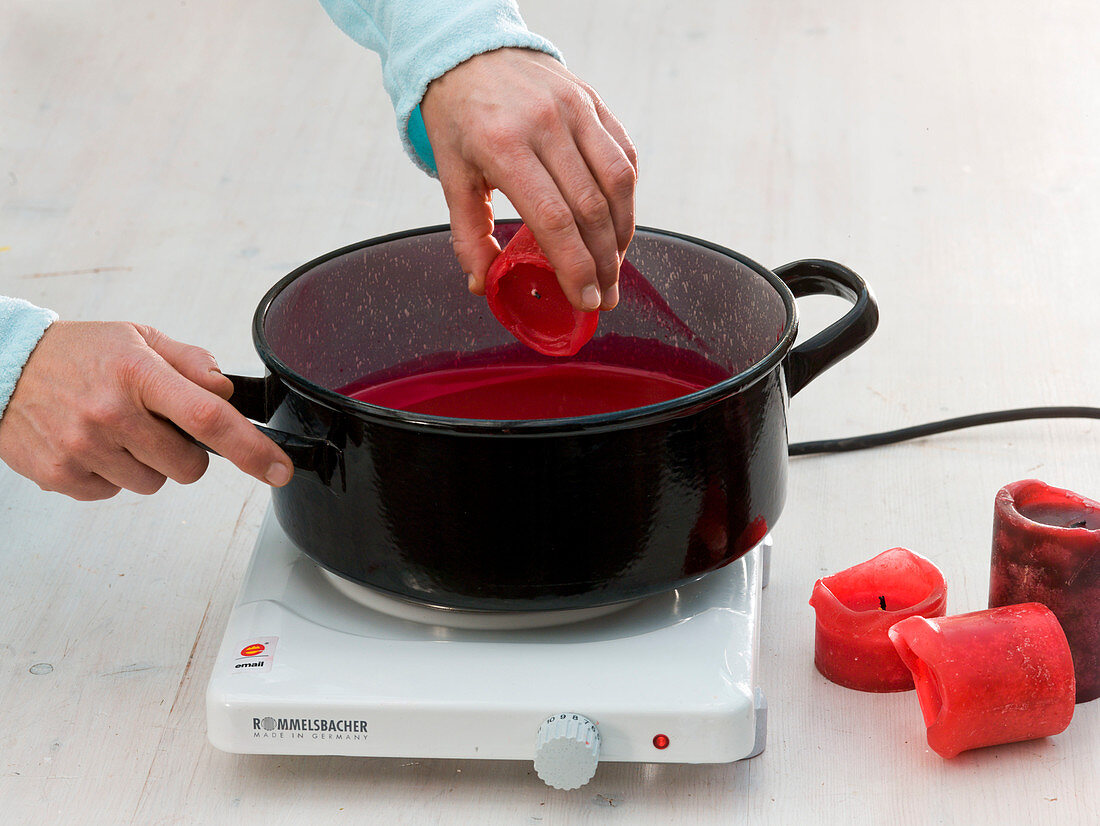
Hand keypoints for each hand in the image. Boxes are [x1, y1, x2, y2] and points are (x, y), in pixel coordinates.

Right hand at [0, 321, 292, 500]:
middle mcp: (110, 412)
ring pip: (154, 483)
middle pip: (190, 465)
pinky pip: (114, 493)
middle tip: (156, 425)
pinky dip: (111, 475)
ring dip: (147, 463)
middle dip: (186, 451)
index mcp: (138, 373)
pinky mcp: (60, 474)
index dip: (252, 449)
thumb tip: (226, 389)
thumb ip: (190, 362)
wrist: (3, 367)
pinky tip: (92, 444)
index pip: (210, 418)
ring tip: (116, 430)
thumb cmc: (77, 353)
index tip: (278, 468)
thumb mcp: (138, 338)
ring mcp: (83, 447)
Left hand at [420, 47, 637, 311]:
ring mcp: (575, 109)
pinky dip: (628, 197)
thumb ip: (468, 235)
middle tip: (606, 296)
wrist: (471, 51)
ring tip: (614, 267)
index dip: (576, 267)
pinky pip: (624, 155)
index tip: (587, 300)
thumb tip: (482, 285)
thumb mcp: (452, 176)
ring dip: (622, 235)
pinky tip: (618, 225)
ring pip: (619, 182)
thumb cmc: (459, 119)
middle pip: (592, 208)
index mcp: (504, 146)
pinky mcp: (594, 101)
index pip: (554, 220)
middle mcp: (546, 124)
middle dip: (604, 263)